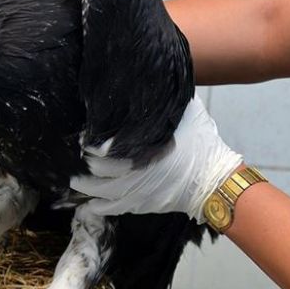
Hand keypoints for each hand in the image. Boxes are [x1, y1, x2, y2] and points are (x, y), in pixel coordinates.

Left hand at [70, 95, 242, 222]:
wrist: (215, 181)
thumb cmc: (202, 145)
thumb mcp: (188, 114)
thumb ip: (168, 100)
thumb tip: (156, 79)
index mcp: (143, 147)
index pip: (105, 146)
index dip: (91, 141)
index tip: (84, 135)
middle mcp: (133, 171)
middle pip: (97, 167)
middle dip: (84, 160)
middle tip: (77, 153)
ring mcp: (134, 191)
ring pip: (98, 190)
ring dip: (83, 183)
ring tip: (74, 177)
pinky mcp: (139, 206)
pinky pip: (110, 209)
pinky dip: (96, 206)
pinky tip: (87, 203)